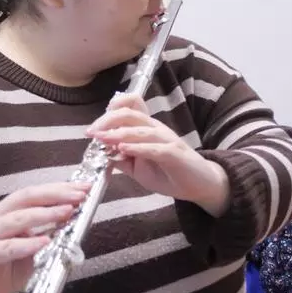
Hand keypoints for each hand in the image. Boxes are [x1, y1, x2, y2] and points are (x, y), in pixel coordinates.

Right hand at [0, 180, 91, 292]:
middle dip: (56, 195)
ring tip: (67, 212)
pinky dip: (28, 244)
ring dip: (45, 214)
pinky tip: (45, 241)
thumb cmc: (5, 268)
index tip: (84, 187)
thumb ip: (51, 235)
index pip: (35, 193)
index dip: (59, 188)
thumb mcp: (33, 249)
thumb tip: (79, 224)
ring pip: (17, 219)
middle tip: (79, 196)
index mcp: (7, 211)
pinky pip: (8, 247)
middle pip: (26, 197)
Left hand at [86, 93, 229, 215]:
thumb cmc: (170, 174)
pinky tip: (123, 150)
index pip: (130, 107)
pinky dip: (137, 147)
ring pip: (141, 129)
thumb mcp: (138, 168)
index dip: (111, 110)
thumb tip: (101, 153)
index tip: (95, 125)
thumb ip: (121, 160)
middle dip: (107, 120)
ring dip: (118, 133)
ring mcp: (167, 140)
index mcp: (148, 129)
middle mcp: (157, 129)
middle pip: (130, 113)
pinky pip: (154, 148)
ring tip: (102, 138)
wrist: (199, 185)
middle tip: (91, 132)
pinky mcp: (174, 154)